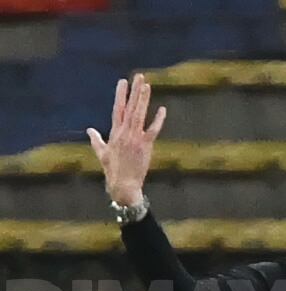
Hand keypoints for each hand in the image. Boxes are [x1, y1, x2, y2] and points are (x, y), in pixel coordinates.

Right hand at [86, 73, 166, 206]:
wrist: (123, 185)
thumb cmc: (112, 171)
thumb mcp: (102, 153)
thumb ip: (96, 140)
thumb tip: (90, 130)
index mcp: (115, 133)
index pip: (117, 109)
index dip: (121, 94)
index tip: (123, 81)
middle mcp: (124, 132)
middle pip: (129, 107)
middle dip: (134, 91)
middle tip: (139, 77)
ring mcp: (135, 138)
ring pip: (139, 114)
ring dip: (143, 99)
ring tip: (147, 85)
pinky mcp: (145, 146)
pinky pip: (153, 130)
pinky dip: (158, 120)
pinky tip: (162, 109)